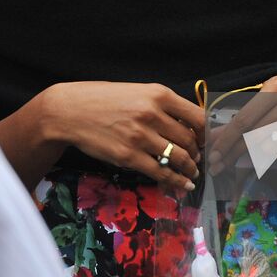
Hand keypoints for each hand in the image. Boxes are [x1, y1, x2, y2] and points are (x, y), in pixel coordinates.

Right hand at [40, 82, 204, 189]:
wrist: (70, 111)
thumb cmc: (103, 99)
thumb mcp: (137, 92)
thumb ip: (161, 105)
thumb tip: (186, 124)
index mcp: (158, 94)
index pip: (197, 116)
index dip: (206, 133)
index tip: (206, 141)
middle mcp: (153, 114)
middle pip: (189, 139)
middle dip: (197, 153)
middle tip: (198, 160)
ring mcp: (141, 137)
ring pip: (178, 157)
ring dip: (190, 169)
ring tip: (192, 174)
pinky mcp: (129, 156)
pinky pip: (160, 172)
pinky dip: (175, 181)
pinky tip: (182, 184)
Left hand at [207, 75, 276, 174]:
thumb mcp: (264, 101)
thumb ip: (240, 118)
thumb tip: (214, 138)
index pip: (244, 118)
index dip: (226, 139)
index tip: (213, 155)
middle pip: (255, 135)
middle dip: (234, 152)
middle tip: (220, 166)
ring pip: (271, 147)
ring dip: (256, 153)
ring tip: (251, 153)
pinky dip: (276, 155)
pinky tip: (276, 148)